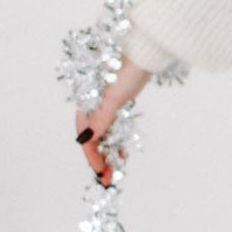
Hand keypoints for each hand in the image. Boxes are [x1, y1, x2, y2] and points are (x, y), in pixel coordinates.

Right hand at [74, 55, 152, 186]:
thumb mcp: (114, 99)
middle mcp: (94, 107)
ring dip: (108, 153)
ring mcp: (106, 106)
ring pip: (104, 136)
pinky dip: (117, 141)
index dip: (93, 157)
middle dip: (100, 160)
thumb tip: (86, 140)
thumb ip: (101, 120)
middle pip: (94, 140)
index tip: (101, 173)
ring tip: (115, 169)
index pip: (87, 139)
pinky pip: (114, 129)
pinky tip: (122, 153)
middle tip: (108, 179)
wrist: (145, 52)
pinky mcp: (118, 104)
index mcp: (88, 106)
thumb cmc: (127, 71)